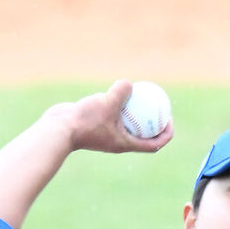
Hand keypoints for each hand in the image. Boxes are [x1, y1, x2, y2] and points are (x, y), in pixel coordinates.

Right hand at [44, 81, 173, 155]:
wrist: (59, 129)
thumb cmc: (84, 121)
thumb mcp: (106, 103)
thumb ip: (121, 92)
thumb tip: (131, 83)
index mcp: (125, 144)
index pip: (153, 145)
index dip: (166, 134)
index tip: (170, 120)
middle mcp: (119, 142)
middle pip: (144, 135)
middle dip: (155, 122)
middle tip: (161, 103)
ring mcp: (108, 134)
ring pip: (128, 123)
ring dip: (136, 111)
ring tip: (141, 92)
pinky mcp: (97, 125)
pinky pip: (114, 114)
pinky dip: (119, 104)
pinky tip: (119, 88)